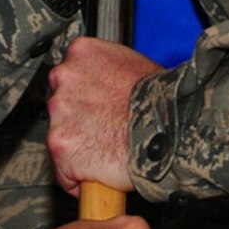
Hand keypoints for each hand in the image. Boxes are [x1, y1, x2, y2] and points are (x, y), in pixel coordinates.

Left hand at [47, 36, 159, 196]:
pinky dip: (78, 176)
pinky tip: (102, 168)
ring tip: (107, 148)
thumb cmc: (160, 99)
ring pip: (59, 136)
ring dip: (78, 147)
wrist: (169, 127)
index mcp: (81, 53)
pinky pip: (63, 169)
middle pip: (59, 105)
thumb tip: (105, 84)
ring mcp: (59, 112)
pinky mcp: (60, 145)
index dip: (83, 97)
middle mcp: (64, 77)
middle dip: (77, 120)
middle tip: (105, 129)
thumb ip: (106, 72)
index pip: (67, 76)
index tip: (94, 108)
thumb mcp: (133, 66)